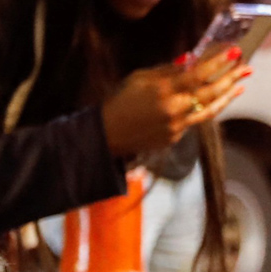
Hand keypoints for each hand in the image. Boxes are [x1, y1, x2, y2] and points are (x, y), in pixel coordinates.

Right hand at [102, 49, 247, 154]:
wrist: (106, 136)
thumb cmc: (120, 102)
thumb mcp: (141, 78)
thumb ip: (167, 70)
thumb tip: (189, 62)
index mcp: (164, 91)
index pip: (198, 74)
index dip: (218, 64)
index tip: (232, 55)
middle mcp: (173, 110)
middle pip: (209, 94)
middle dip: (229, 80)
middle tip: (243, 71)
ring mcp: (174, 127)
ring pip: (207, 112)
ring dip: (225, 99)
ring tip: (237, 89)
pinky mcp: (172, 139)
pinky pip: (191, 122)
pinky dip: (200, 111)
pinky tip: (207, 103)